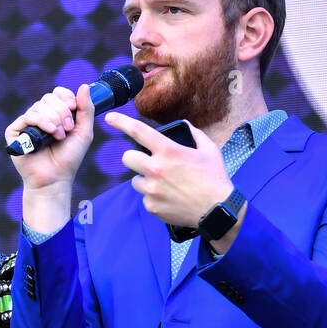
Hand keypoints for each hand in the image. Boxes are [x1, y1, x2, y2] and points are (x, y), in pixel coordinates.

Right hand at [6, 84, 95, 191]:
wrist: (55, 178)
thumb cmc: (68, 158)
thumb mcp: (84, 132)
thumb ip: (86, 109)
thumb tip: (83, 86)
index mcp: (54, 114)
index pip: (57, 93)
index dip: (65, 97)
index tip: (73, 109)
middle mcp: (39, 117)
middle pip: (49, 98)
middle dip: (61, 112)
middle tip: (67, 129)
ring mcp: (26, 124)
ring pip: (39, 106)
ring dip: (53, 119)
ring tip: (59, 136)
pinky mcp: (14, 132)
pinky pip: (27, 116)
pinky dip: (41, 122)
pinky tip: (49, 133)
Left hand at [103, 113, 233, 228]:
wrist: (216, 209)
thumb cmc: (214, 178)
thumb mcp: (208, 150)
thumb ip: (194, 134)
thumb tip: (184, 125)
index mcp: (168, 151)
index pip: (138, 132)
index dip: (121, 122)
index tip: (110, 118)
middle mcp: (155, 169)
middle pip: (126, 158)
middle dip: (134, 158)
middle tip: (148, 162)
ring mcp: (151, 189)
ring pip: (135, 180)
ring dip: (145, 180)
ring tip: (165, 184)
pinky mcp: (151, 205)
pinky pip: (145, 197)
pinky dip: (153, 197)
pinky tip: (169, 197)